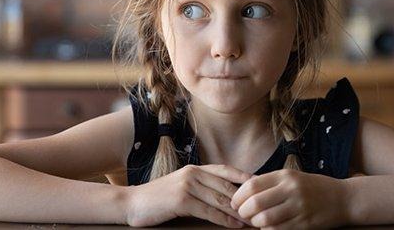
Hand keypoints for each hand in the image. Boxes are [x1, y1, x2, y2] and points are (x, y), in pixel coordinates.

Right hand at [124, 164, 253, 227]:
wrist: (131, 204)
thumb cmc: (157, 199)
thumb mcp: (180, 186)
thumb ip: (199, 186)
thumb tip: (222, 195)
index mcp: (194, 169)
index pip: (226, 170)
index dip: (245, 178)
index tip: (262, 187)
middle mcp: (193, 173)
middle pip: (227, 187)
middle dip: (247, 199)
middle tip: (262, 209)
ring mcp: (187, 186)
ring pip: (221, 200)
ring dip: (240, 212)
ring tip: (254, 220)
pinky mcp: (182, 200)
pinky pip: (209, 211)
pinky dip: (225, 219)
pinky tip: (235, 225)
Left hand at [231, 169, 350, 228]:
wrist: (344, 198)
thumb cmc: (313, 188)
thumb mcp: (292, 178)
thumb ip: (269, 183)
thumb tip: (241, 193)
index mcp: (285, 175)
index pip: (251, 185)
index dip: (238, 197)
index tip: (236, 203)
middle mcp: (292, 189)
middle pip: (254, 203)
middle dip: (244, 212)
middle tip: (244, 215)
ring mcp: (299, 207)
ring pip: (264, 220)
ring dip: (256, 223)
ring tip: (257, 222)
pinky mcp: (305, 223)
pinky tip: (270, 227)